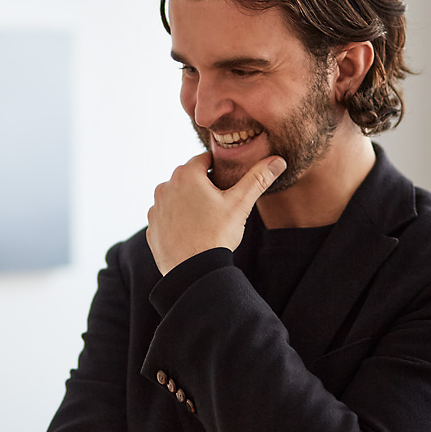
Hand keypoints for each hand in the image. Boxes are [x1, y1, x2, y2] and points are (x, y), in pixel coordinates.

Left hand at [146, 152, 287, 275]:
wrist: (194, 272)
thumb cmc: (217, 235)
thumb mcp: (240, 204)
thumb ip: (258, 179)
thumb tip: (278, 160)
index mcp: (186, 174)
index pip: (205, 159)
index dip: (219, 169)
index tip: (228, 183)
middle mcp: (165, 186)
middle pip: (189, 178)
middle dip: (204, 186)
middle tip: (220, 204)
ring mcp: (156, 207)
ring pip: (177, 196)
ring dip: (189, 202)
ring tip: (206, 220)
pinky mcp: (152, 227)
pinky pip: (167, 216)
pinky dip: (177, 220)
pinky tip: (191, 232)